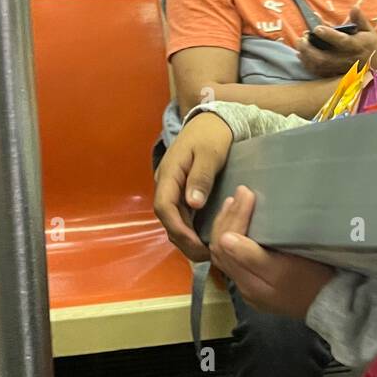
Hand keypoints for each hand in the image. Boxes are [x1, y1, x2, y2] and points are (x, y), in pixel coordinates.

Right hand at [153, 112, 233, 261]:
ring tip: (208, 251)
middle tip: (207, 255)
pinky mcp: (182, 191)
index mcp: (169, 174)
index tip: (197, 245)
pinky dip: (191, 228)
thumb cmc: (212, 134)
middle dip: (184, 240)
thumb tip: (193, 204)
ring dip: (187, 237)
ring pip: (174, 219)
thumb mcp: (210, 152)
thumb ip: (201, 176)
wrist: (212, 120)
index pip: (164, 208)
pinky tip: (207, 237)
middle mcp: (166, 184)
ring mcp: (173, 188)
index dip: (179, 229)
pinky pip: (182, 214)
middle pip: (167, 219)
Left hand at [209, 186, 336, 318]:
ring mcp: (250, 286)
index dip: (234, 216)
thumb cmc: (313, 281)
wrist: (332, 303)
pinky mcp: (258, 283)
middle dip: (228, 218)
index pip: (227, 245)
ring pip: (226, 253)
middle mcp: (244, 286)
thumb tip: (224, 238)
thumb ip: (253, 256)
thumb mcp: (286, 268)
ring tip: (234, 203)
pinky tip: (240, 224)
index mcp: (249, 281)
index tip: (247, 193)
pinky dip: (233, 236)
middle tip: (240, 192)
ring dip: (227, 226)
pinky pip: (235, 257)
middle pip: (221, 249)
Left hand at [295, 3, 376, 76]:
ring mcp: (339, 68)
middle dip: (310, 48)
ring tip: (300, 44)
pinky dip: (307, 64)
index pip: (342, 41)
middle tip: (302, 38)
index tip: (317, 28)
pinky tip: (301, 55)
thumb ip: (359, 19)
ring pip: (319, 66)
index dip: (329, 35)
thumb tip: (354, 7)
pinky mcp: (335, 74)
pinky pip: (318, 72)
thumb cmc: (370, 43)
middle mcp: (347, 58)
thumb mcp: (368, 29)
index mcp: (356, 46)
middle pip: (325, 58)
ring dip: (306, 56)